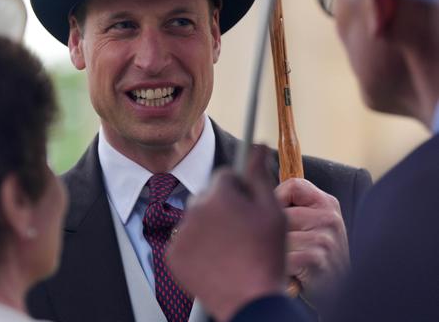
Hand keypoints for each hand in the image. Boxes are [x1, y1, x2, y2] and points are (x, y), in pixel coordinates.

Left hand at [166, 146, 285, 321]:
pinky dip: (196, 247)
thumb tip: (257, 144)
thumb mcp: (273, 211)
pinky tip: (214, 259)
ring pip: (196, 218)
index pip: (226, 176)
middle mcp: (194, 209)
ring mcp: (181, 233)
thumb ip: (259, 173)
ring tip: (229, 248)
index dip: (241, 191)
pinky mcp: (173, 255)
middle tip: (241, 232)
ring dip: (209, 226)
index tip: (248, 207)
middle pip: (209, 196)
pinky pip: (184, 240)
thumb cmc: (266, 256)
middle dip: (223, 207)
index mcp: (219, 194)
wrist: (251, 301)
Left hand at [275, 178, 348, 300]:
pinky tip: (290, 273)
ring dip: (274, 251)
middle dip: (272, 232)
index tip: (274, 216)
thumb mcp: (311, 224)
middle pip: (279, 212)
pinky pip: (280, 255)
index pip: (293, 186)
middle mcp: (329, 218)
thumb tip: (254, 187)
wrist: (335, 294)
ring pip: (276, 235)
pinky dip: (279, 267)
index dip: (276, 199)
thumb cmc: (314, 257)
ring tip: (286, 260)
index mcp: (327, 204)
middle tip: (282, 248)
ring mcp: (324, 239)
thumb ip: (293, 206)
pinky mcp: (316, 259)